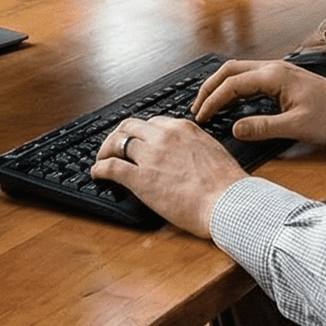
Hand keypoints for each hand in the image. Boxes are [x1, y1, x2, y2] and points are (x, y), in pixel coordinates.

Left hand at [92, 115, 245, 236]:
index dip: (142, 133)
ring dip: (105, 150)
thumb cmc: (228, 186)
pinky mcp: (140, 179)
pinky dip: (99, 169)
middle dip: (119, 135)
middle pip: (130, 126)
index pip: (153, 122)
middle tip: (114, 147)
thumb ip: (196, 147)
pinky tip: (96, 174)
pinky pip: (111, 167)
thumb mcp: (213, 152)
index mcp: (184, 128)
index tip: (138, 141)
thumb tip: (189, 155)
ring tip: (102, 158)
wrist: (229, 203)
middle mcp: (164, 136)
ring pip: (117, 142)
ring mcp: (151, 156)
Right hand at [193, 58, 325, 147]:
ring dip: (221, 86)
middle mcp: (274, 68)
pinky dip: (235, 88)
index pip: (232, 84)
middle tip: (197, 107)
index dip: (212, 101)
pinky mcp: (284, 80)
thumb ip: (262, 127)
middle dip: (209, 87)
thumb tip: (235, 128)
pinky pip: (251, 79)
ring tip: (209, 104)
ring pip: (240, 72)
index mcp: (274, 75)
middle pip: (230, 70)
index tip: (202, 117)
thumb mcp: (296, 127)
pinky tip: (233, 103)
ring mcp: (279, 72)